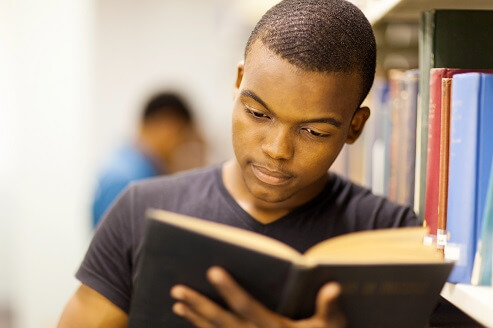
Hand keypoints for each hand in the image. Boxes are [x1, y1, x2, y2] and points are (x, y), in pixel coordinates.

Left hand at [170, 266, 345, 327]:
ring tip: (177, 304)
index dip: (229, 289)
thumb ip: (330, 308)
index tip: (213, 271)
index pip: (247, 306)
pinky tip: (191, 320)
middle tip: (177, 290)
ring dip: (195, 318)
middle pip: (221, 321)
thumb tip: (333, 287)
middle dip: (198, 305)